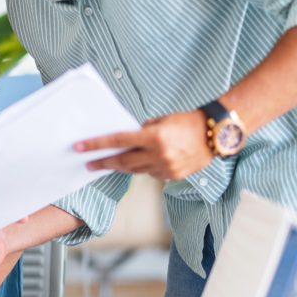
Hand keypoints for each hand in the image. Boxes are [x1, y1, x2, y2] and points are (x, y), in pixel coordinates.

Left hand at [76, 109, 213, 179]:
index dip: (97, 144)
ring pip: (136, 170)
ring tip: (109, 164)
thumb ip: (143, 131)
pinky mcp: (173, 176)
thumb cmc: (188, 121)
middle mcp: (159, 155)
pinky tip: (142, 162)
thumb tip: (127, 140)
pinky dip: (144, 168)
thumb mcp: (161, 120)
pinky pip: (152, 174)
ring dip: (122, 166)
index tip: (80, 147)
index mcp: (154, 137)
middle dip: (104, 162)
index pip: (118, 141)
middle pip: (123, 162)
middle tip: (89, 164)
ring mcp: (166, 168)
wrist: (215, 134)